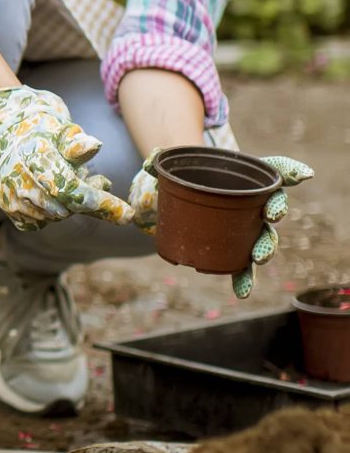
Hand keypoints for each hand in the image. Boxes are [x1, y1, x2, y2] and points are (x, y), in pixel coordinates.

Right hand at [0, 83, 128, 230]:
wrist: (10, 135)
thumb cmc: (45, 133)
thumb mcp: (64, 132)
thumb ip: (78, 144)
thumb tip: (95, 146)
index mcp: (34, 157)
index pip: (70, 189)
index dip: (100, 202)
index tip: (128, 215)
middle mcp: (18, 179)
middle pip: (64, 208)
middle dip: (87, 201)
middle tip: (98, 181)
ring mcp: (10, 195)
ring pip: (53, 218)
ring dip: (69, 206)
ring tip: (71, 182)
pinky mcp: (7, 206)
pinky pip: (39, 223)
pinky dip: (50, 213)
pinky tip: (52, 194)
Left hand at [125, 149, 312, 296]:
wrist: (180, 196)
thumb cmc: (185, 176)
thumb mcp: (172, 164)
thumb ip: (160, 161)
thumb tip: (151, 163)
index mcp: (246, 175)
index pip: (275, 170)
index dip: (289, 171)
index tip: (300, 176)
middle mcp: (254, 202)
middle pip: (273, 207)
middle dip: (276, 212)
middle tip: (272, 217)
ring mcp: (246, 228)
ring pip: (263, 239)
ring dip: (264, 249)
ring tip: (258, 258)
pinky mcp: (232, 249)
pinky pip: (242, 266)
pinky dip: (244, 279)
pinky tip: (242, 292)